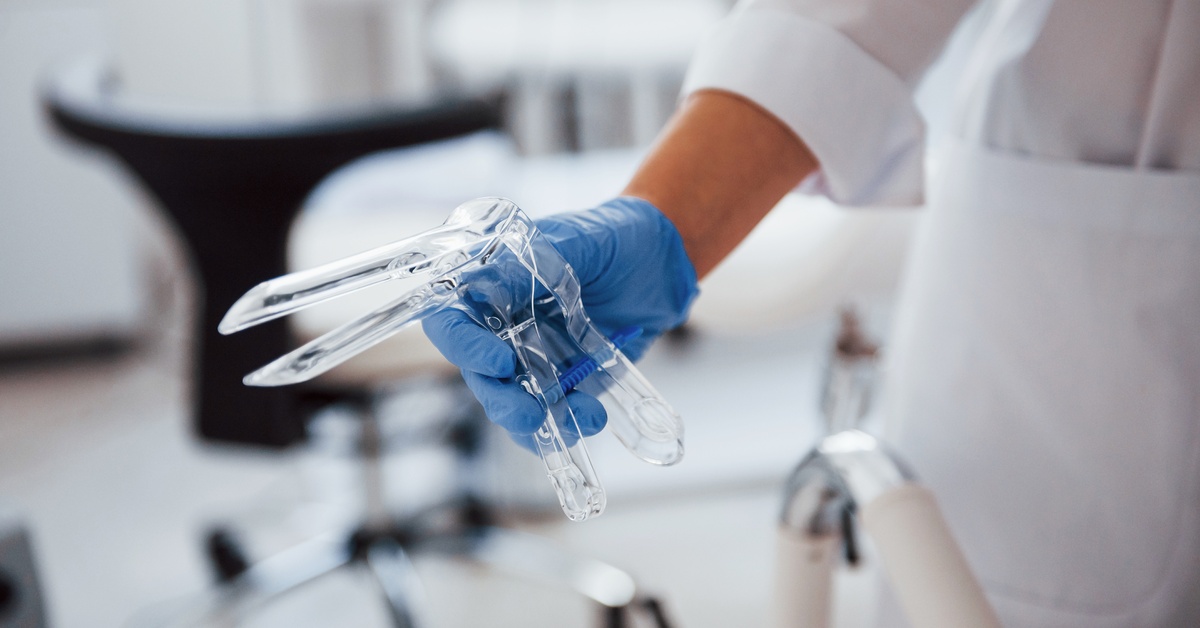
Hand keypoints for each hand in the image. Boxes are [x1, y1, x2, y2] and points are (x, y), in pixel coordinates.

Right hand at [422, 196, 698, 441]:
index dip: (464, 347)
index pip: (452, 323)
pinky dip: (568, 426)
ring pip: (514, 404)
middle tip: (530, 413)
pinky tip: (592, 417)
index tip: (499, 362)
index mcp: (491, 289)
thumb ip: (535, 263)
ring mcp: (536, 360)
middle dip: (501, 401)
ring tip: (576, 419)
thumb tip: (488, 285)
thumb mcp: (575, 241)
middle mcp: (505, 330)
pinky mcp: (570, 383)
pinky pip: (555, 415)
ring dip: (534, 424)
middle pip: (480, 376)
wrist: (665, 258)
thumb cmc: (613, 235)